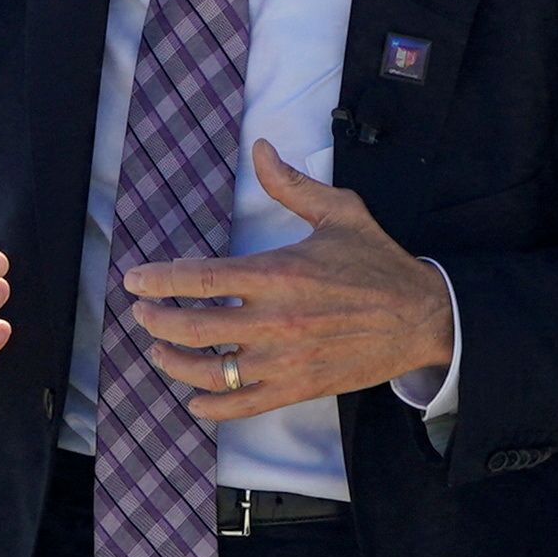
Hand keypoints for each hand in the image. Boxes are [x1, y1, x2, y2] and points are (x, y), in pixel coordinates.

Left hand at [120, 139, 455, 423]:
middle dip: (157, 321)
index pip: (202, 278)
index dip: (160, 280)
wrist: (422, 318)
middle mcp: (276, 320)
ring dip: (174, 363)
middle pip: (195, 327)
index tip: (135, 280)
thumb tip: (260, 149)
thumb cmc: (378, 264)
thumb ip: (291, 184)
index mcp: (279, 274)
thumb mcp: (339, 212)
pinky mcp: (298, 388)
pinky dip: (212, 406)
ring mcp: (285, 359)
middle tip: (142, 314)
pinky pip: (243, 405)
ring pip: (211, 372)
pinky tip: (194, 399)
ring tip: (158, 351)